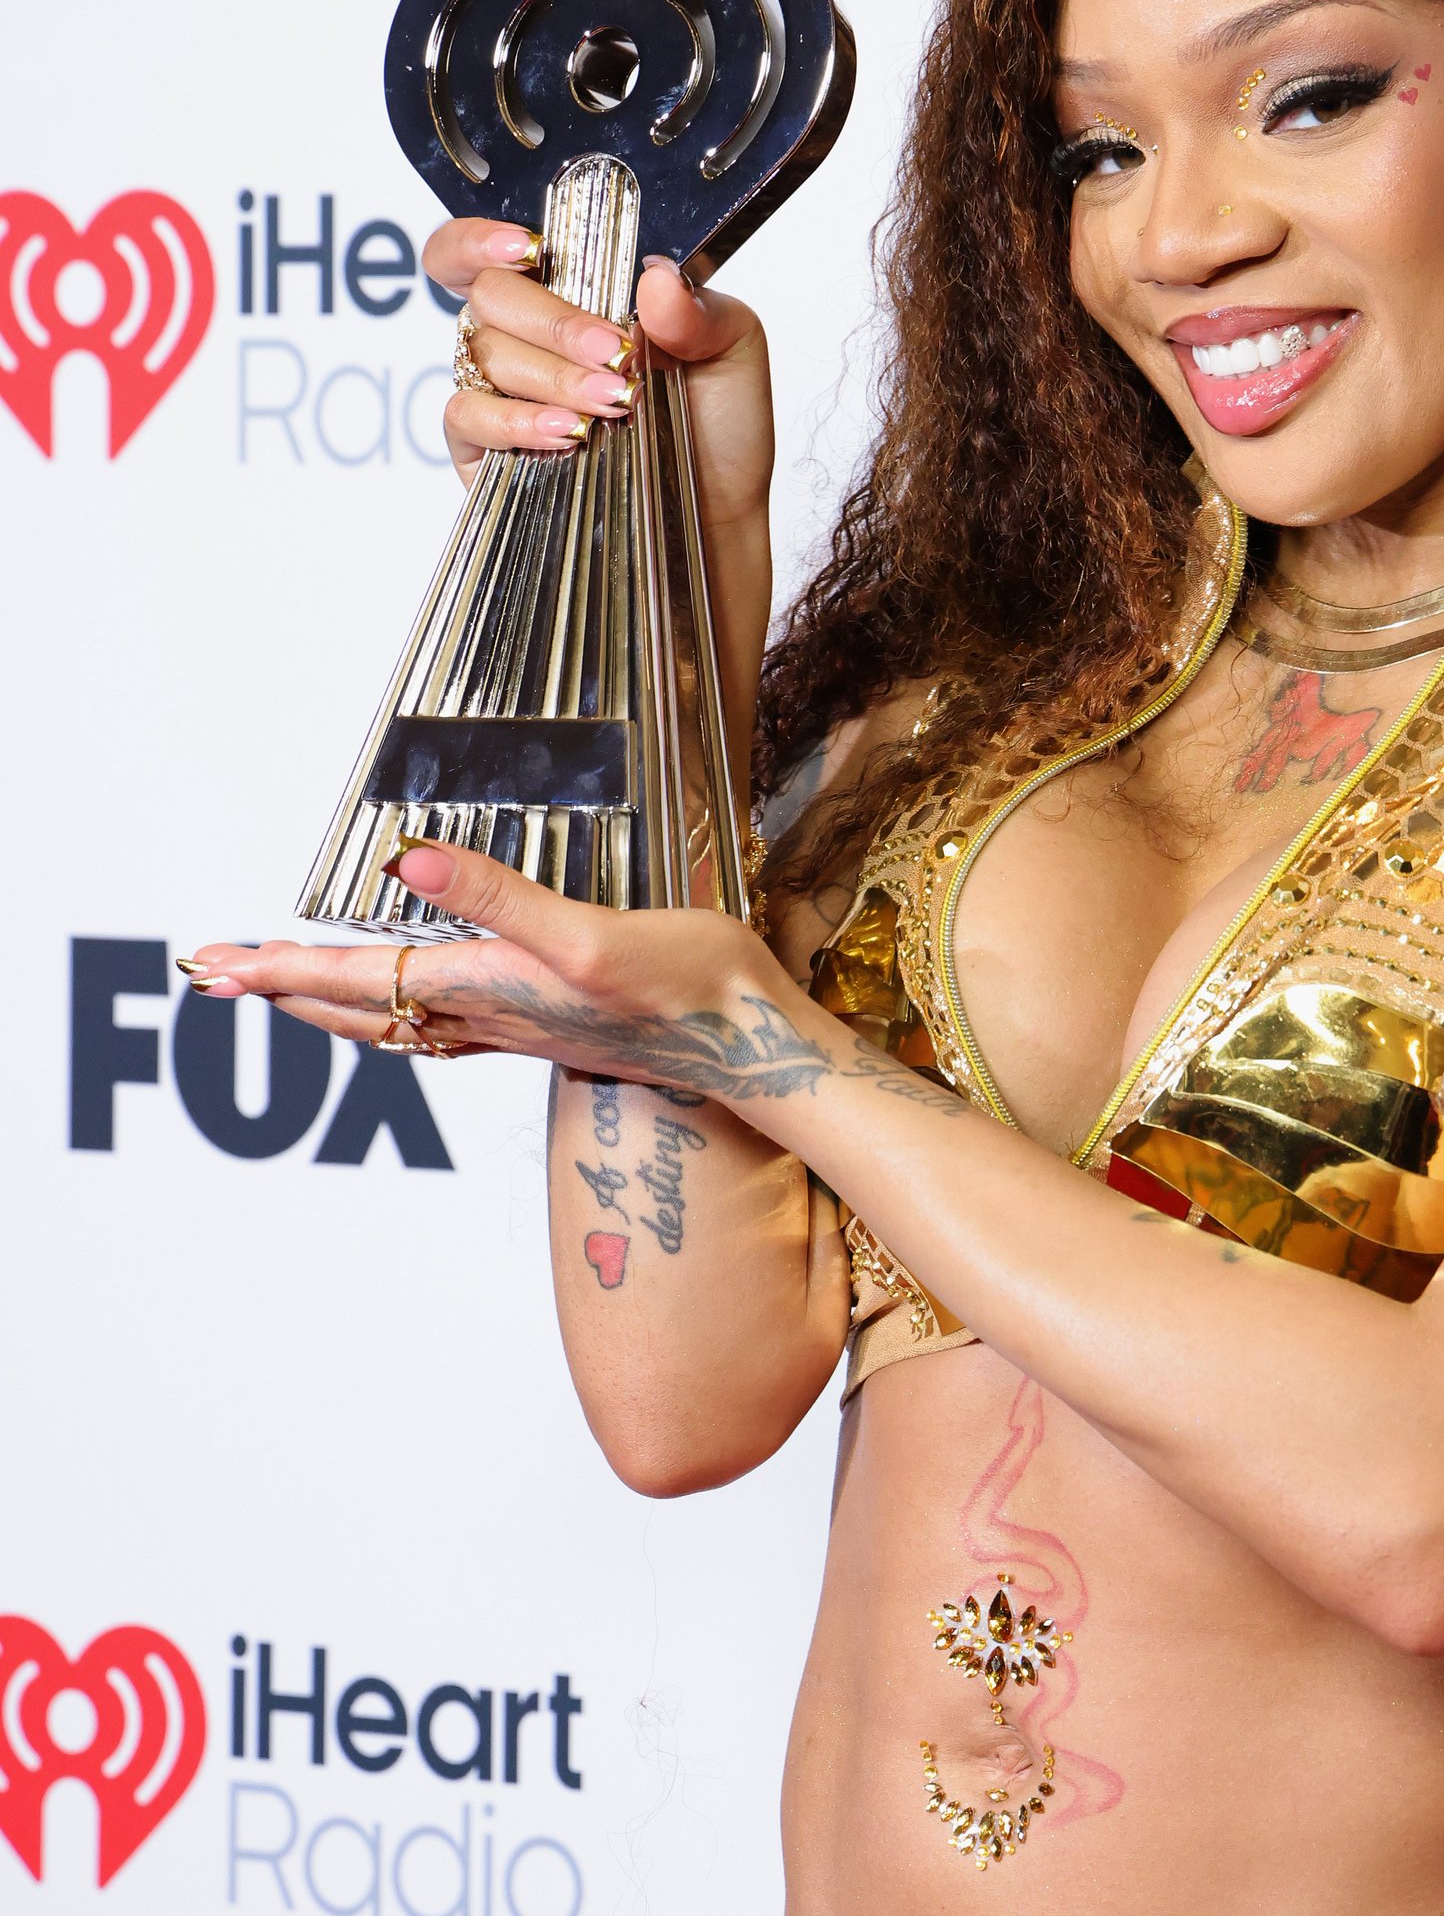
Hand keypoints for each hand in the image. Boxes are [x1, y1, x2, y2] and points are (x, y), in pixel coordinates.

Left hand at [184, 842, 830, 1103]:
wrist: (756, 1048)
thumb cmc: (690, 988)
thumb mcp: (592, 931)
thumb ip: (497, 898)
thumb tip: (406, 867)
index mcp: (489, 986)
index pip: (360, 979)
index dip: (284, 969)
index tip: (218, 962)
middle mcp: (490, 1015)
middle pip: (358, 1012)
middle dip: (282, 991)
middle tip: (214, 975)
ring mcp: (517, 1029)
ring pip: (395, 1025)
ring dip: (329, 1008)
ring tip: (282, 991)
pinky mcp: (548, 1027)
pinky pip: (442, 1030)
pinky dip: (398, 1018)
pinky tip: (407, 1013)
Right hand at [425, 213, 777, 748]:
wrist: (716, 526)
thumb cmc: (718, 438)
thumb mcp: (735, 357)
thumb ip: (701, 310)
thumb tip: (656, 279)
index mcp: (571, 297)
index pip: (487, 251)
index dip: (483, 238)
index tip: (529, 250)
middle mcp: (527, 341)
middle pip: (489, 294)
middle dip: (556, 321)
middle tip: (615, 356)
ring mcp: (502, 395)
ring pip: (485, 353)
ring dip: (552, 375)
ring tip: (613, 405)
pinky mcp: (486, 454)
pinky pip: (465, 415)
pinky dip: (516, 419)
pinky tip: (567, 434)